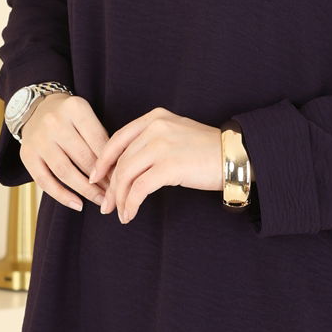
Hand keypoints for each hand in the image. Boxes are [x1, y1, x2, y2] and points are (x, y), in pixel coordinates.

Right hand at [18, 93, 110, 211]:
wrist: (36, 109)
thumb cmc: (69, 117)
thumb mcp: (86, 117)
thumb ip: (100, 138)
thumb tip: (116, 172)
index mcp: (75, 108)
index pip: (99, 141)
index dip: (111, 164)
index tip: (121, 179)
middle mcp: (54, 122)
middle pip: (83, 158)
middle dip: (101, 180)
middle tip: (114, 194)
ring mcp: (38, 139)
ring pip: (65, 172)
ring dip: (86, 191)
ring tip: (100, 201)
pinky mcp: (26, 155)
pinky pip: (45, 181)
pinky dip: (62, 196)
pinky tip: (77, 204)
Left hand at [88, 107, 223, 223]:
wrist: (235, 155)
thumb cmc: (207, 149)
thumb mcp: (176, 133)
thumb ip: (152, 140)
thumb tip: (127, 165)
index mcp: (155, 118)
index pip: (118, 139)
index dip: (103, 161)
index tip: (96, 177)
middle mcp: (155, 127)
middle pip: (121, 160)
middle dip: (110, 186)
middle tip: (107, 205)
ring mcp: (161, 146)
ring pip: (126, 175)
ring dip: (120, 198)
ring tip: (120, 213)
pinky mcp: (169, 166)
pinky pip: (139, 189)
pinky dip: (131, 204)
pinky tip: (130, 214)